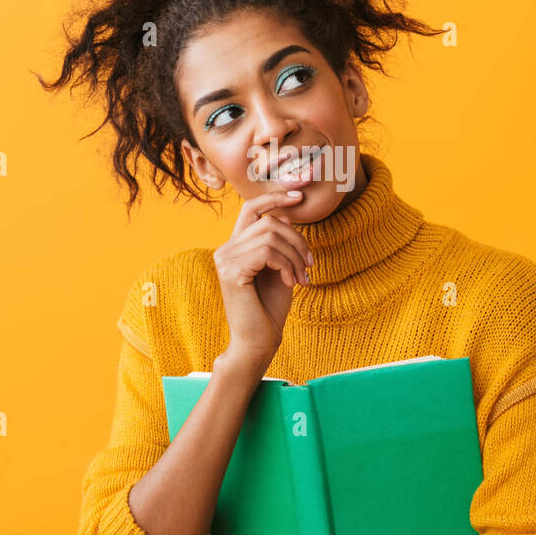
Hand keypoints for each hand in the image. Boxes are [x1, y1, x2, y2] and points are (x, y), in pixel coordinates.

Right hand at [213, 185, 312, 369]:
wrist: (258, 343)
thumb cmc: (269, 309)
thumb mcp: (279, 269)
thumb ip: (279, 243)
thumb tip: (287, 214)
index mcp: (235, 247)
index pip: (251, 208)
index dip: (275, 196)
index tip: (300, 192)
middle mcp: (225, 250)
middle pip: (270, 222)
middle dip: (298, 241)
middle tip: (310, 265)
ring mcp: (225, 259)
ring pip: (271, 235)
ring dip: (295, 256)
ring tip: (301, 278)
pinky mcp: (232, 272)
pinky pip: (268, 252)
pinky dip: (286, 265)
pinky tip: (291, 283)